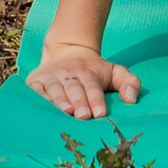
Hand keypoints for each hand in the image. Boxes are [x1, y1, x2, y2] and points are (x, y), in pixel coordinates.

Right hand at [28, 39, 142, 119]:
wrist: (67, 51)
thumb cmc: (94, 71)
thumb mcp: (115, 72)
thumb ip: (129, 82)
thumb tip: (132, 99)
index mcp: (89, 73)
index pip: (93, 87)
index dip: (97, 100)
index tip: (100, 113)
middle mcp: (69, 73)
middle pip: (74, 88)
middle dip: (79, 102)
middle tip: (83, 116)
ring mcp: (51, 77)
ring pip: (55, 89)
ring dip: (59, 100)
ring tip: (65, 112)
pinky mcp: (35, 81)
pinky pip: (35, 90)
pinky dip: (37, 99)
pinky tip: (39, 109)